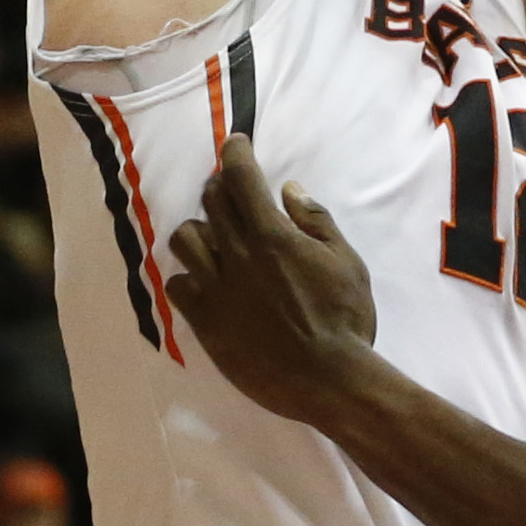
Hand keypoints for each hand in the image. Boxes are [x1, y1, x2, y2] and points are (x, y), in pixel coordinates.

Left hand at [165, 138, 379, 423]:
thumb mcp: (347, 264)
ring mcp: (217, 290)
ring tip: (215, 240)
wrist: (329, 380)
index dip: (235, 154)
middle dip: (220, 187)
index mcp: (273, 236)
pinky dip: (190, 277)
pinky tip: (207, 283)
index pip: (241, 178)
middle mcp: (238, 256)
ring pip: (186, 239)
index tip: (236, 145)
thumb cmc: (346, 320)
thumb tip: (289, 190)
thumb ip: (316, 222)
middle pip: (211, 202)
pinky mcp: (206, 322)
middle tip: (232, 192)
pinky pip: (178, 285)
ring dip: (200, 231)